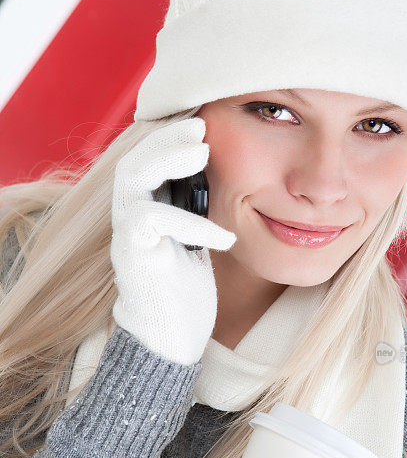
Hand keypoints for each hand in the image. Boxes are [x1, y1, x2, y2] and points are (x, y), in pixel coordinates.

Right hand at [110, 117, 235, 365]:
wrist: (170, 336)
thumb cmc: (184, 286)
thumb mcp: (196, 238)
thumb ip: (197, 208)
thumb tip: (226, 177)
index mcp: (146, 208)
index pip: (149, 161)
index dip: (170, 137)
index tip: (203, 121)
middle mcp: (130, 217)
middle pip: (134, 160)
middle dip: (165, 138)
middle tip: (200, 127)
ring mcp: (128, 236)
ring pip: (132, 180)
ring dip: (165, 160)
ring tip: (201, 153)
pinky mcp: (133, 257)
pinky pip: (151, 222)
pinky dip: (190, 223)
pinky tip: (223, 236)